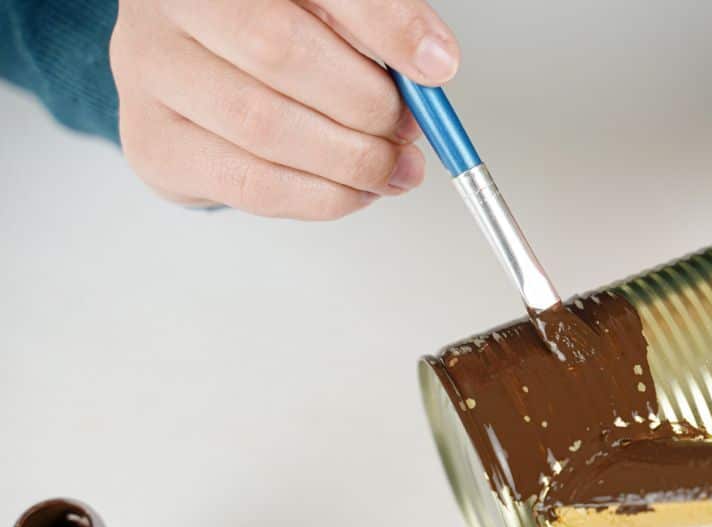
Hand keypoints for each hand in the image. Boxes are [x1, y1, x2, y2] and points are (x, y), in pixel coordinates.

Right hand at [111, 0, 460, 218]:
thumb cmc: (273, 28)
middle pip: (279, 51)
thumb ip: (377, 22)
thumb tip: (433, 64)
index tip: (436, 68)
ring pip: (263, 126)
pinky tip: (352, 190)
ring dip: (350, 160)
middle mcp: (173, 2)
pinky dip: (320, 197)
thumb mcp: (329, 7)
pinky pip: (251, 185)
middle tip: (409, 129)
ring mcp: (150, 71)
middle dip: (366, 104)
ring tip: (392, 167)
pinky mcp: (155, 142)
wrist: (198, 66)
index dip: (384, 25)